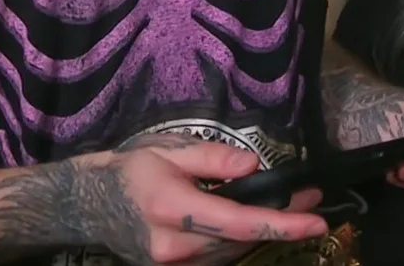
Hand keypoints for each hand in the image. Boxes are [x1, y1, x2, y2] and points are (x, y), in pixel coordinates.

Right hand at [84, 135, 327, 265]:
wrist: (87, 205)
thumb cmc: (129, 171)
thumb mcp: (167, 150)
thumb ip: (211, 159)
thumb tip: (252, 165)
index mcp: (173, 209)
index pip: (239, 222)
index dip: (282, 224)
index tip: (316, 221)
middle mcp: (175, 247)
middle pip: (242, 239)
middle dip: (280, 222)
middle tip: (309, 199)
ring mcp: (174, 265)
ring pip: (232, 251)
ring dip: (260, 231)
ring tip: (287, 207)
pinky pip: (218, 257)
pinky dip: (237, 239)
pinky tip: (247, 220)